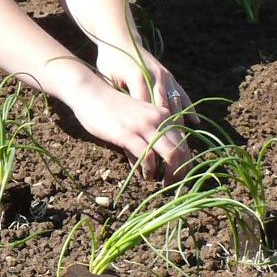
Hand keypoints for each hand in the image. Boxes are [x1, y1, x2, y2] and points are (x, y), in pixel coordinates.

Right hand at [59, 65, 189, 184]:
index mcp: (162, 114)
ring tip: (162, 184)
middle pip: (182, 150)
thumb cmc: (110, 105)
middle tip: (173, 185)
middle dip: (181, 171)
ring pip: (171, 155)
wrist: (90, 91)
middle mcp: (158, 119)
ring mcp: (144, 126)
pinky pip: (148, 157)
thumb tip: (152, 161)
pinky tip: (145, 176)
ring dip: (169, 174)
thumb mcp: (136, 117)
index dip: (185, 161)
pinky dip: (150, 171)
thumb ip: (147, 134)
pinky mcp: (128, 134)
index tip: (179, 175)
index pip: (183, 141)